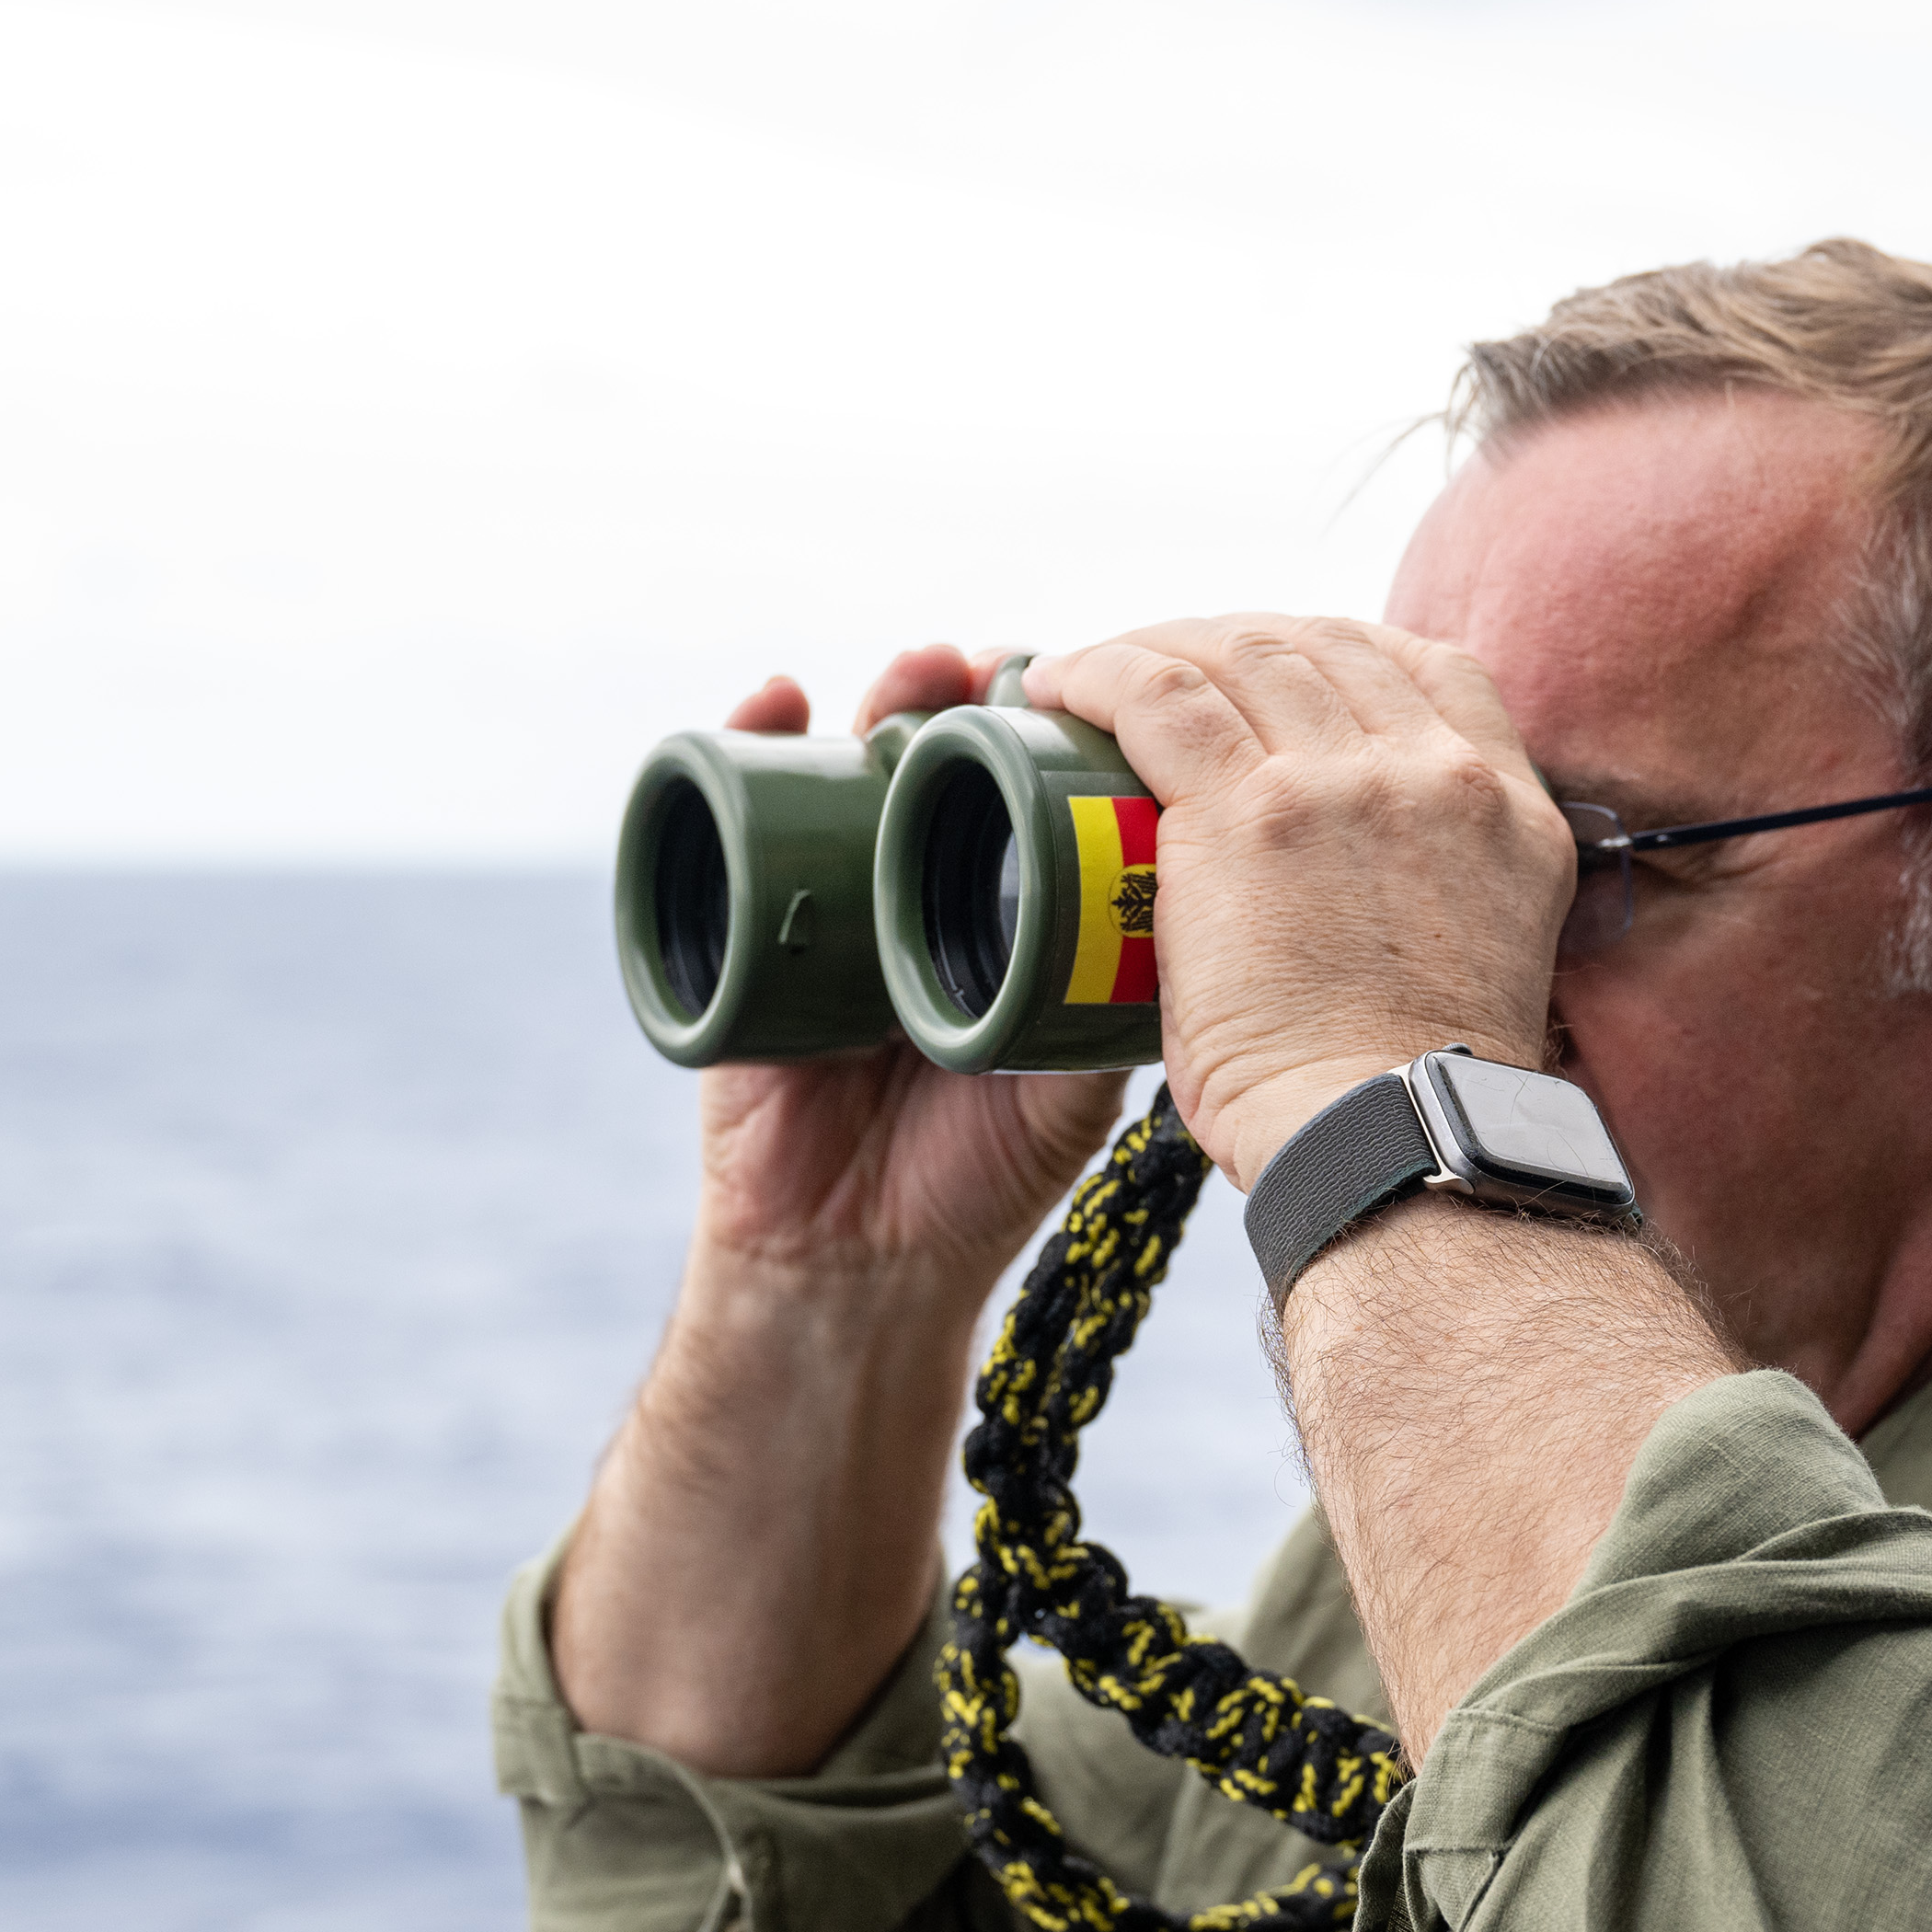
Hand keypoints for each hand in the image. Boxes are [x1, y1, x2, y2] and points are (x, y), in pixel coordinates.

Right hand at [697, 646, 1125, 1290]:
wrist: (859, 1265)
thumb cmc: (980, 1179)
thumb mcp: (1074, 1081)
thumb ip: (1119, 1005)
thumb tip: (1200, 912)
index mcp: (992, 919)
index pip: (1014, 796)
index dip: (1038, 735)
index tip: (1074, 688)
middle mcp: (908, 896)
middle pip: (928, 764)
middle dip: (957, 698)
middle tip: (991, 666)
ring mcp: (821, 909)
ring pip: (840, 776)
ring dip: (871, 703)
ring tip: (915, 674)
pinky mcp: (737, 935)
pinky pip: (731, 824)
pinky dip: (738, 746)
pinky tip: (772, 697)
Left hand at [1025, 617, 1575, 1185]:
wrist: (1392, 1144)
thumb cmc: (1407, 1096)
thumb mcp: (1477, 957)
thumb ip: (1434, 890)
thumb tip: (1351, 888)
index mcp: (1510, 811)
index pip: (1436, 669)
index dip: (1343, 652)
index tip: (1280, 672)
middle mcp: (1442, 774)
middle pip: (1324, 645)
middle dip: (1233, 640)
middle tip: (1167, 668)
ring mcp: (1347, 783)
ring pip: (1238, 652)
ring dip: (1157, 645)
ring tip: (1095, 674)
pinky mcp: (1251, 812)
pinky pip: (1161, 694)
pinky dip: (1101, 672)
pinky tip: (1060, 684)